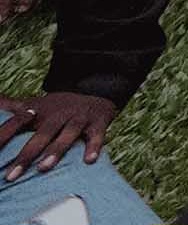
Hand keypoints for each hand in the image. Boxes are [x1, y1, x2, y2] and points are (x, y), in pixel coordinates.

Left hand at [0, 90, 115, 178]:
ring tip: (43, 167)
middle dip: (27, 154)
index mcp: (38, 111)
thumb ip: (10, 106)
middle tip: (11, 176)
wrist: (95, 92)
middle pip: (42, 134)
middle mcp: (58, 114)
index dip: (3, 136)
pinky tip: (89, 160)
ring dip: (56, 150)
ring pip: (67, 134)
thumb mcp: (33, 104)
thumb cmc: (57, 107)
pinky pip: (96, 135)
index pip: (17, 123)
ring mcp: (78, 118)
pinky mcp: (98, 123)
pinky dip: (94, 146)